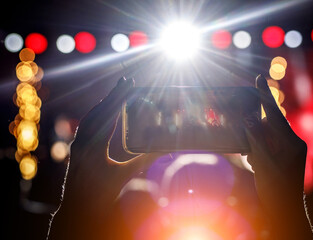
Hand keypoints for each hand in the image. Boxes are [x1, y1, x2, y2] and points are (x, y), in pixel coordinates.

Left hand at [47, 77, 160, 239]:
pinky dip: (98, 113)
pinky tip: (104, 111)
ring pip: (92, 116)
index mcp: (95, 146)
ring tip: (118, 91)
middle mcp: (84, 141)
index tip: (129, 83)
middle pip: (100, 111)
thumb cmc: (101, 195)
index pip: (109, 115)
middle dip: (114, 94)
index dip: (120, 97)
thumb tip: (165, 149)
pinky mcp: (77, 147)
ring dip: (106, 102)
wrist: (77, 209)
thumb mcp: (124, 176)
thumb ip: (145, 160)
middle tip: (126, 79)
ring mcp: (78, 143)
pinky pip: (88, 124)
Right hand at [243, 75, 312, 239]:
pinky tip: (254, 161)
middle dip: (254, 127)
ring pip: (265, 134)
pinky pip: (266, 143)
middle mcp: (291, 142)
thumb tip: (248, 119)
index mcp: (291, 143)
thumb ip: (256, 140)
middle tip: (245, 135)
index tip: (258, 78)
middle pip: (269, 124)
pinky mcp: (281, 155)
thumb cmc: (276, 190)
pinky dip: (257, 148)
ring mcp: (287, 149)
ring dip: (254, 141)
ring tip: (251, 158)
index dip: (265, 96)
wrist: (284, 210)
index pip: (275, 114)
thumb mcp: (264, 164)